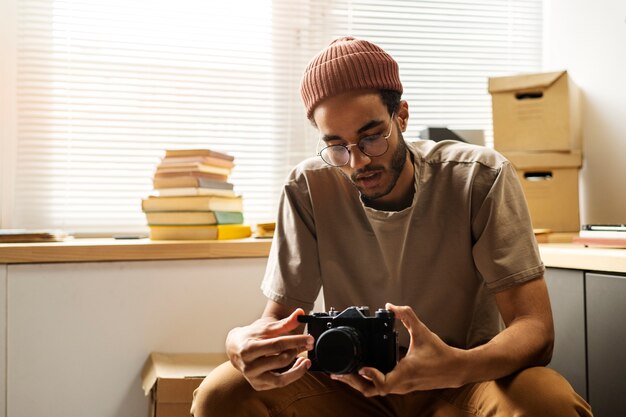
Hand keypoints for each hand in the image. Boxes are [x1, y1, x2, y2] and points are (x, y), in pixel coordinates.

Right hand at [226, 308, 313, 390]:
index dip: (296, 341)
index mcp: (249, 348)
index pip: (277, 345)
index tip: (310, 339)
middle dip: (296, 352)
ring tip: (305, 360)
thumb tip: (300, 313)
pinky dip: (291, 376)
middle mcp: (249, 366)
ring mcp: (253, 378)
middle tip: (305, 345)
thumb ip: (284, 322)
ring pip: (281, 379)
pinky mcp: (258, 385)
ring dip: (297, 370)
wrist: (235, 348)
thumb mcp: (266, 327)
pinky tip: (297, 366)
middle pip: (280, 360)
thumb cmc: (251, 336)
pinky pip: (279, 383)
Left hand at [331, 303, 464, 396]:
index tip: (361, 367)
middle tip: (338, 371)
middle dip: (353, 382)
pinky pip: (378, 388)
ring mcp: (400, 387)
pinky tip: (358, 374)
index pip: (384, 383)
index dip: (371, 377)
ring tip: (342, 374)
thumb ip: (407, 316)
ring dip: (357, 384)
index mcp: (405, 372)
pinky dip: (366, 382)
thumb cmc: (440, 353)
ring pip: (373, 392)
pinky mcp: (400, 387)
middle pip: (370, 390)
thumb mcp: (423, 331)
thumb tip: (391, 306)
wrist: (454, 370)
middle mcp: (401, 383)